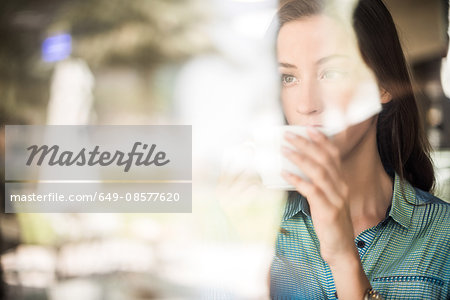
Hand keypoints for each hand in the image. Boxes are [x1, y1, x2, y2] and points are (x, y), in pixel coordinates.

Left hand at [280, 128, 356, 265]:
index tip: (310, 129)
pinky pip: (312, 191)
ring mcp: (336, 198)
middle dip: (306, 145)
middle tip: (289, 136)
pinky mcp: (328, 211)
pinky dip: (298, 180)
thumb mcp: (326, 199)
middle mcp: (341, 187)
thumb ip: (316, 184)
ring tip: (285, 150)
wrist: (341, 248)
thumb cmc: (330, 222)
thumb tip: (296, 169)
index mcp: (340, 182)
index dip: (322, 140)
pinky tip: (285, 174)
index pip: (333, 155)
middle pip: (324, 159)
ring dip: (300, 158)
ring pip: (319, 172)